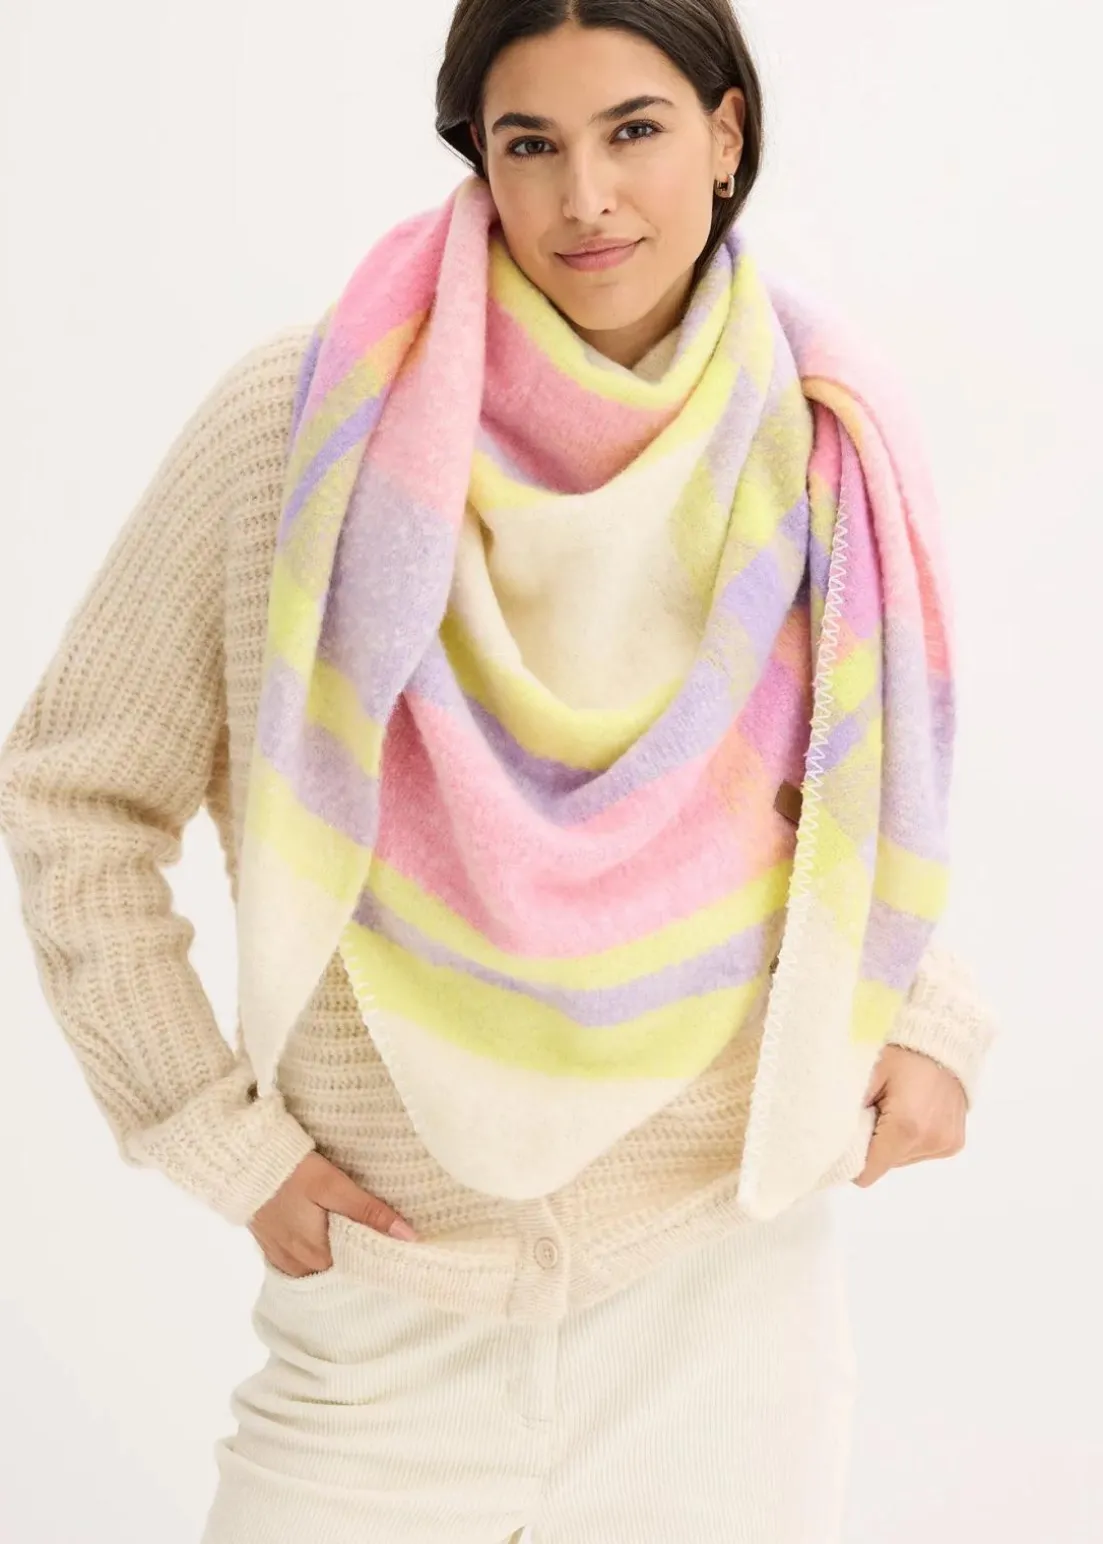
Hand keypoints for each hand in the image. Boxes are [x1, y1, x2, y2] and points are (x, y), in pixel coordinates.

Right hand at [247, 1150, 417, 1276]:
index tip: (398, 1247)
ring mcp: (283, 1259)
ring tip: (357, 1233)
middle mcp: (300, 1266)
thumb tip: (409, 1237)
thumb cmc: (292, 1173)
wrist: (244, 1163)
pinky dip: (317, 1251)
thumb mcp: (334, 1186)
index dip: (377, 1257)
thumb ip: (369, 1212)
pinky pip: (301, 1260)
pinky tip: (326, 1234)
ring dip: (337, 1253)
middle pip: (338, 1269)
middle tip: (382, 1236)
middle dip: (358, 1255)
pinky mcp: (271, 1248)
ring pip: (320, 1266)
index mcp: (318, 1256)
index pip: (357, 1269)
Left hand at [852, 1044, 966, 1187]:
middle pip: (884, 1165)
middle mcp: (929, 1142)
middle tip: (875, 1109)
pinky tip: (914, 1111)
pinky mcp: (954, 1143)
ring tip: (897, 1107)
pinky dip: (911, 1138)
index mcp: (905, 1128)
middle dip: (874, 1143)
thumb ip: (848, 1113)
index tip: (848, 1136)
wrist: (944, 1039)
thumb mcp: (866, 1076)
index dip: (853, 1159)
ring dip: (893, 1141)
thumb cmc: (901, 1053)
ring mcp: (945, 1144)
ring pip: (902, 1160)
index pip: (867, 1172)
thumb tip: (833, 1141)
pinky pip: (920, 1152)